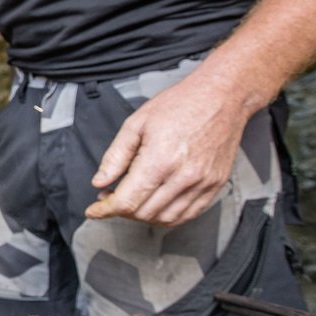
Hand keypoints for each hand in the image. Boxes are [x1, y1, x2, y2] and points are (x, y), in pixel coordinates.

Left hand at [85, 75, 248, 226]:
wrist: (221, 96)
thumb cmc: (181, 104)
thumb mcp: (136, 124)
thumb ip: (115, 156)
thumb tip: (100, 181)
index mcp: (160, 160)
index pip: (127, 202)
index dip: (105, 210)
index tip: (94, 211)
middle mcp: (183, 176)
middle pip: (144, 213)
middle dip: (122, 210)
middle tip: (112, 196)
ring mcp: (202, 184)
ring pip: (166, 219)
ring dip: (144, 216)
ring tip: (134, 199)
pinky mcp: (215, 185)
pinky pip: (189, 214)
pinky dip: (169, 216)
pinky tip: (157, 203)